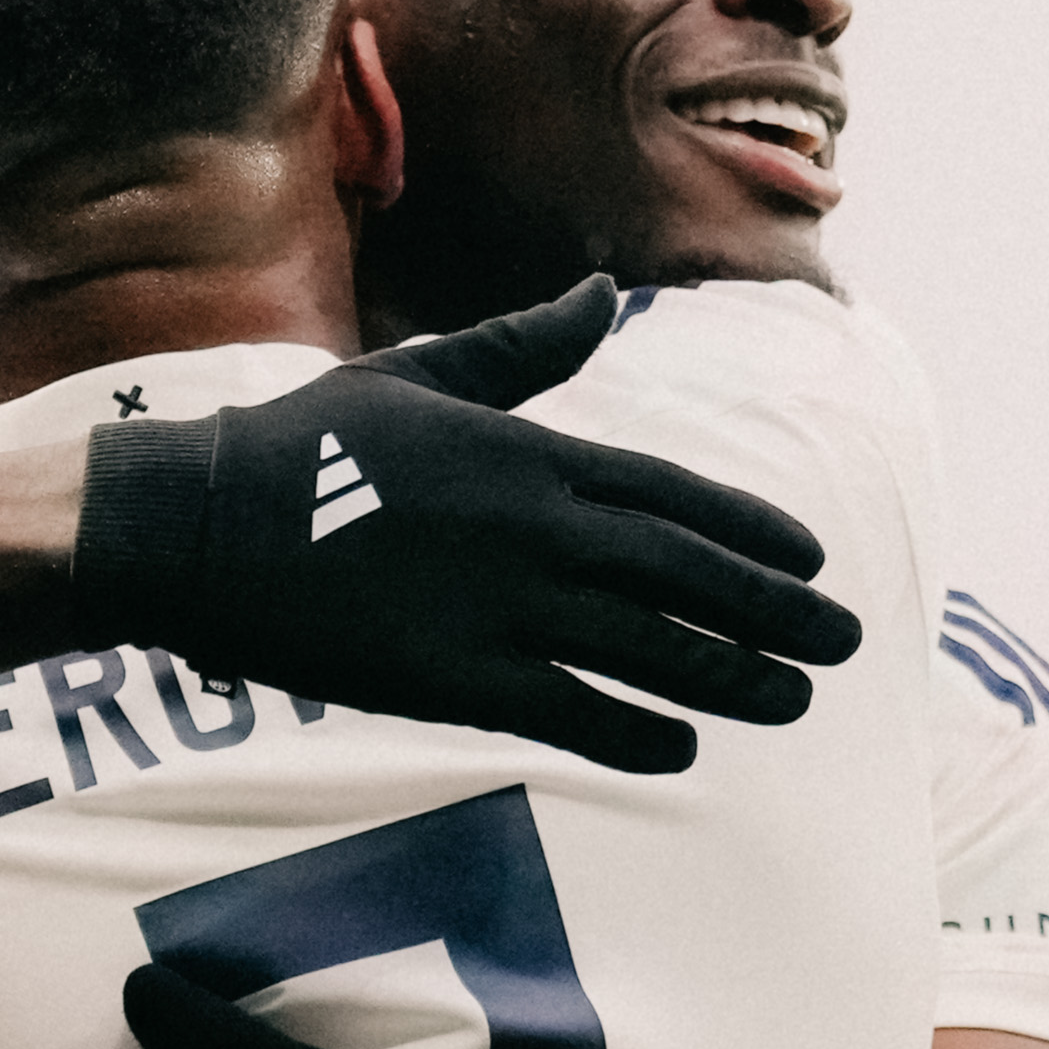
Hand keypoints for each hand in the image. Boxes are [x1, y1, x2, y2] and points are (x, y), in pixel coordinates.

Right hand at [65, 283, 860, 771]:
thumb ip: (526, 348)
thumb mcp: (424, 375)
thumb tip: (603, 296)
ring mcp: (498, 607)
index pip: (674, 497)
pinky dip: (634, 732)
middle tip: (848, 640)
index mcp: (531, 455)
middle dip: (775, 610)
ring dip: (732, 677)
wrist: (200, 523)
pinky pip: (569, 713)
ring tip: (794, 700)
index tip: (813, 559)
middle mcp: (533, 530)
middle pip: (685, 576)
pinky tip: (682, 751)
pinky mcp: (453, 679)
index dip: (752, 532)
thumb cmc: (306, 446)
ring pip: (647, 650)